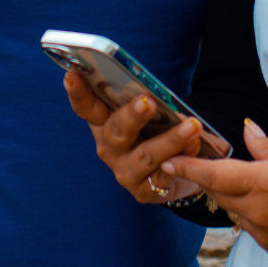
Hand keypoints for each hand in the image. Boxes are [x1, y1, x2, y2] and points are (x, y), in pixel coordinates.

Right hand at [63, 71, 202, 202]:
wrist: (171, 171)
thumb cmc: (153, 130)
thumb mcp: (144, 114)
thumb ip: (142, 100)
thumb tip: (153, 90)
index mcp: (103, 123)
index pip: (86, 107)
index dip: (77, 92)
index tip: (72, 75)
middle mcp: (108, 148)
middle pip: (117, 131)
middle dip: (132, 116)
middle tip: (147, 102)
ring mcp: (124, 172)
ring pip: (146, 155)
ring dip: (170, 140)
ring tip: (192, 126)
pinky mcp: (144, 191)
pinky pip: (165, 174)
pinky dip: (183, 158)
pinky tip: (196, 145)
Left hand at [165, 119, 267, 266]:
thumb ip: (266, 147)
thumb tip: (246, 130)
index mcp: (265, 184)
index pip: (213, 175)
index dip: (187, 167)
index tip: (168, 159)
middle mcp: (259, 212)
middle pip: (219, 192)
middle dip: (210, 177)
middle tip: (207, 159)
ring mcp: (265, 233)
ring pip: (233, 210)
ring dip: (232, 194)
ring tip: (247, 178)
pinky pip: (250, 226)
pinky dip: (250, 211)